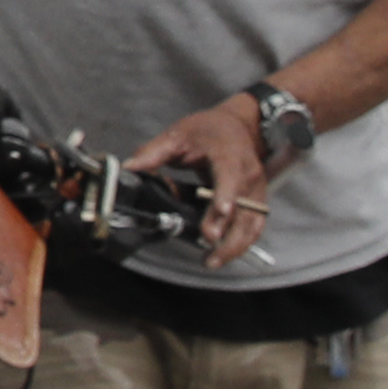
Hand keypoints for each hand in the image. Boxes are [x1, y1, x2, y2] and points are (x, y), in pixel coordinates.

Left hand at [125, 93, 274, 266]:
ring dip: (235, 245)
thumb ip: (154, 152)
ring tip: (212, 261)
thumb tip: (130, 169)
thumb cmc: (207, 131)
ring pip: (252, 223)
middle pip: (244, 208)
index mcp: (229, 155)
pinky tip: (222, 255)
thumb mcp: (178, 135)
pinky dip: (241, 243)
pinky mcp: (257, 202)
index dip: (225, 198)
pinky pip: (254, 227)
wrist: (238, 126)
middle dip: (228, 232)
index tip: (216, 219)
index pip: (230, 178)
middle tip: (208, 249)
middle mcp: (248, 174)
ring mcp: (257, 190)